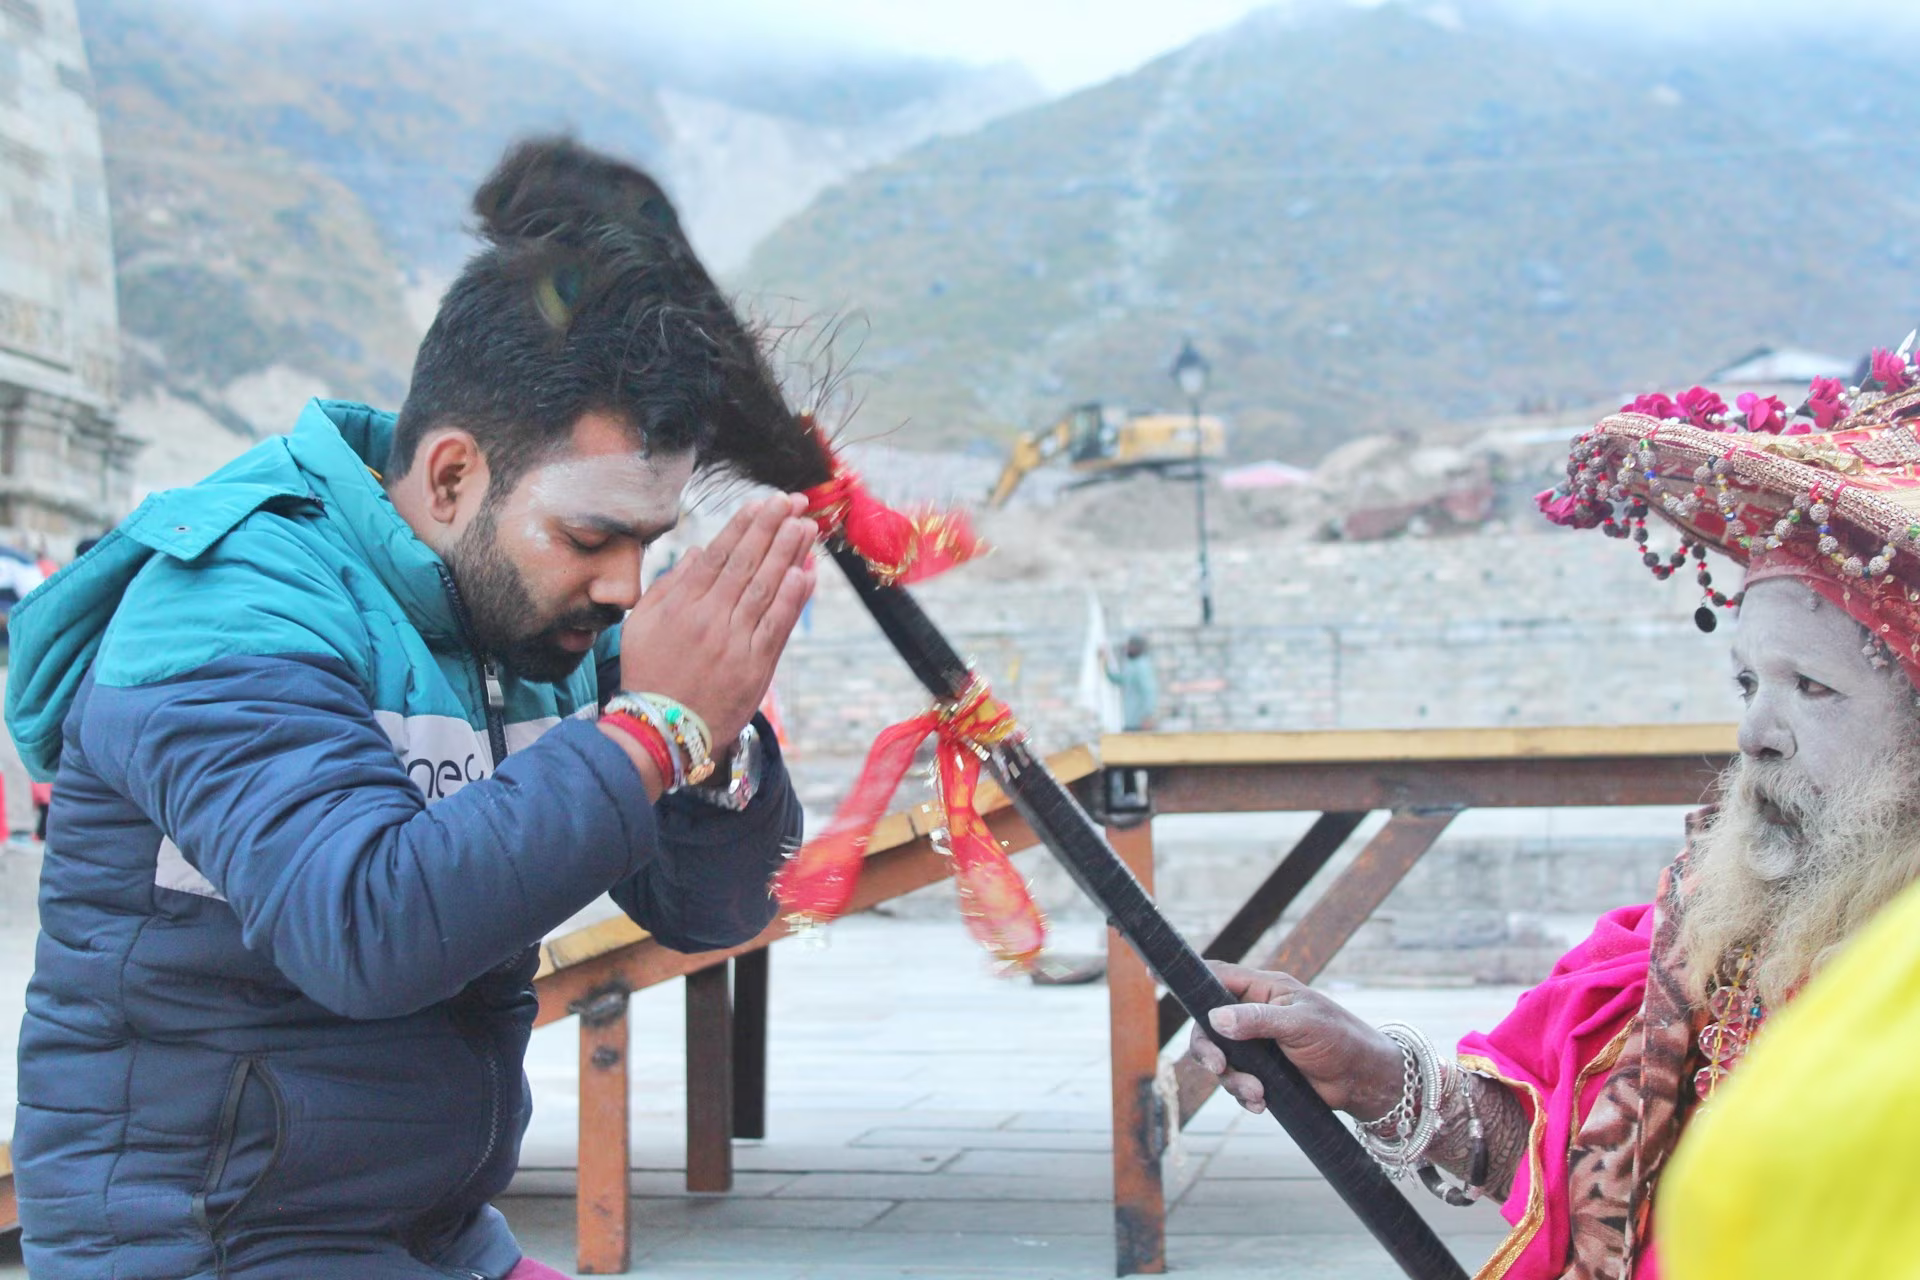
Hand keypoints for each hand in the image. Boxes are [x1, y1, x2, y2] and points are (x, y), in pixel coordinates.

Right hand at [617, 494, 815, 745]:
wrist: (662, 731)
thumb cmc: (649, 675)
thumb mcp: (641, 626)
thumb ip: (667, 585)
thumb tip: (698, 552)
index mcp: (680, 605)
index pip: (718, 555)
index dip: (743, 526)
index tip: (763, 502)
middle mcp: (708, 618)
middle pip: (746, 564)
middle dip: (772, 529)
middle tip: (794, 502)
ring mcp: (733, 642)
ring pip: (765, 589)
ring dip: (788, 554)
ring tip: (806, 527)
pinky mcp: (754, 667)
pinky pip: (777, 625)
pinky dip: (792, 599)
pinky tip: (806, 573)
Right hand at [1187, 961, 1405, 1120]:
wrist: (1364, 1081)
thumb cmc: (1340, 1039)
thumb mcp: (1300, 1024)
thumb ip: (1257, 1020)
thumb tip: (1215, 1019)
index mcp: (1263, 989)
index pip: (1215, 976)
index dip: (1186, 977)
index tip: (1153, 976)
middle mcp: (1253, 1013)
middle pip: (1207, 1025)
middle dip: (1207, 1049)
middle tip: (1217, 1067)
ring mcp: (1256, 1044)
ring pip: (1219, 1058)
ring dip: (1231, 1079)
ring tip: (1257, 1094)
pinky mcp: (1262, 1072)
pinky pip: (1235, 1081)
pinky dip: (1242, 1095)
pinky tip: (1261, 1103)